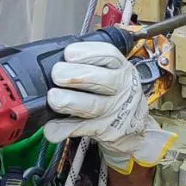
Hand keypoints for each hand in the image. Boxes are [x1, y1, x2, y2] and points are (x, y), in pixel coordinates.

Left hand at [43, 41, 176, 173]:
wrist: (135, 127)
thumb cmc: (115, 93)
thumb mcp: (114, 73)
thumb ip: (90, 65)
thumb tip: (52, 60)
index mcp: (121, 69)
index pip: (108, 55)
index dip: (86, 53)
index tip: (68, 54)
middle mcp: (121, 89)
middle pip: (100, 80)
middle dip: (75, 75)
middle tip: (57, 75)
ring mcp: (114, 112)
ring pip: (92, 106)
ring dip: (68, 101)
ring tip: (53, 98)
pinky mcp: (104, 131)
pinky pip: (80, 130)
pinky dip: (62, 129)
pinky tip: (50, 127)